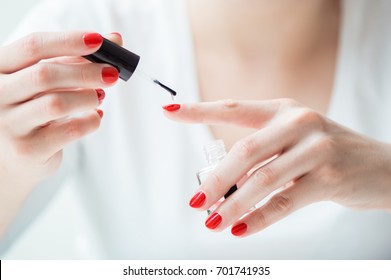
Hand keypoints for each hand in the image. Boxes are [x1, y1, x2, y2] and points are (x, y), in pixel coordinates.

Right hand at [0, 31, 120, 234]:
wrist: (14, 157)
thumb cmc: (33, 110)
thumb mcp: (46, 81)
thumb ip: (75, 59)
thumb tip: (116, 40)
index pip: (33, 46)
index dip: (68, 41)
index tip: (99, 40)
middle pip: (45, 75)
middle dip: (86, 72)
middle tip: (112, 73)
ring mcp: (9, 124)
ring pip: (57, 104)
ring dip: (88, 97)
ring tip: (100, 96)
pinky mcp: (28, 149)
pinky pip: (70, 131)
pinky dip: (90, 121)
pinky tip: (95, 117)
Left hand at [164, 99, 390, 236]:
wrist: (380, 166)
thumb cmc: (327, 153)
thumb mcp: (293, 140)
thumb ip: (261, 154)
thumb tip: (220, 184)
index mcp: (283, 111)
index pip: (233, 108)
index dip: (199, 110)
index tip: (169, 111)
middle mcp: (299, 123)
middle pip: (245, 151)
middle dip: (217, 179)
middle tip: (196, 201)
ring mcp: (317, 149)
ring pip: (263, 179)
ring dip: (233, 204)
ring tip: (212, 221)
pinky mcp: (330, 178)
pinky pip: (285, 202)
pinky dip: (259, 218)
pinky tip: (240, 229)